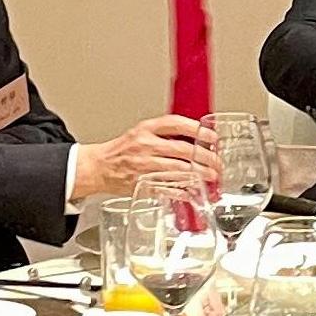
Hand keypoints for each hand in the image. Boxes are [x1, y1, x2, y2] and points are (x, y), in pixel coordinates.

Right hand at [68, 113, 216, 204]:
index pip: (175, 124)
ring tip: (212, 176)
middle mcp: (145, 146)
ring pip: (178, 170)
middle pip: (182, 150)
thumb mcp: (141, 133)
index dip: (197, 129)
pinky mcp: (143, 185)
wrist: (98, 167)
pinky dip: (183, 191)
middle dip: (205, 157)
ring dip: (199, 175)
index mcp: (145, 130)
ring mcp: (144, 166)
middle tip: (217, 162)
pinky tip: (193, 191)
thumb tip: (195, 137)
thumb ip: (164, 134)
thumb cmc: (121, 151)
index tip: (211, 136)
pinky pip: (168, 188)